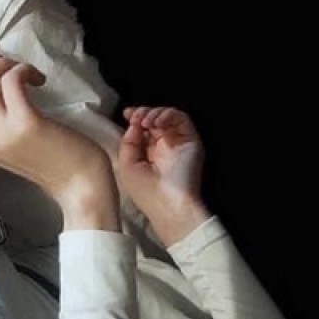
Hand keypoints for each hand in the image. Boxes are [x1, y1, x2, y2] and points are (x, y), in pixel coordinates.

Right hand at [0, 53, 113, 207]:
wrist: (81, 187)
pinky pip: (11, 81)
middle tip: (3, 63)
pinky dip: (22, 69)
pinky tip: (39, 79)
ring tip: (23, 72)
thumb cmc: (55, 163)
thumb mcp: (14, 146)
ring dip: (1, 64)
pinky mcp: (26, 123)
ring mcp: (3, 133)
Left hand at [115, 106, 209, 244]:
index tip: (127, 114)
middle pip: (154, 120)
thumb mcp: (127, 166)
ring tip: (146, 121)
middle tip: (136, 116)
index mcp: (147, 155)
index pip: (142, 130)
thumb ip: (127, 143)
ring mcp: (178, 143)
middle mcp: (163, 148)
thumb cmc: (146, 192)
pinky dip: (168, 115)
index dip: (135, 119)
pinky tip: (157, 123)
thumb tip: (134, 124)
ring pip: (167, 117)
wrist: (169, 204)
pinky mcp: (191, 140)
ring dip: (154, 113)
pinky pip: (181, 119)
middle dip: (143, 113)